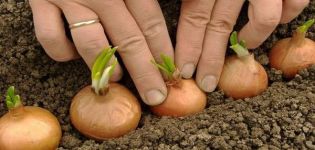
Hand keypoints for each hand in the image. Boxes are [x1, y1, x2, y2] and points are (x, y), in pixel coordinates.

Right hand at [29, 0, 173, 104]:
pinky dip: (63, 53)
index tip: (172, 75)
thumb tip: (159, 21)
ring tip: (117, 78)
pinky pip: (50, 38)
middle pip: (127, 39)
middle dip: (144, 73)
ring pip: (90, 44)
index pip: (150, 22)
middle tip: (155, 96)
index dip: (162, 51)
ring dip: (106, 67)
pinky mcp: (39, 1)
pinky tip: (74, 55)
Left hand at [175, 0, 309, 91]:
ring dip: (253, 36)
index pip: (195, 17)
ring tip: (246, 44)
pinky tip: (277, 19)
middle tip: (206, 82)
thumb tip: (176, 11)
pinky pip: (294, 3)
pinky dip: (288, 14)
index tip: (184, 70)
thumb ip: (192, 0)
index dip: (188, 46)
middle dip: (210, 58)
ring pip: (263, 18)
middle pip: (220, 25)